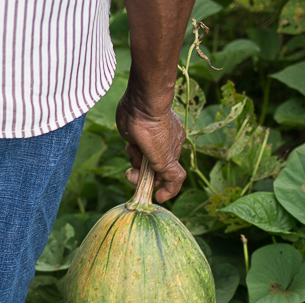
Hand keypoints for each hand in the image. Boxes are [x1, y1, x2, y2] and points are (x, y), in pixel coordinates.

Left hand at [115, 85, 186, 202]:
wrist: (141, 104)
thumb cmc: (155, 130)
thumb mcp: (166, 158)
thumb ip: (172, 175)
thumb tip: (170, 187)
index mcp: (174, 152)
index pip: (172, 176)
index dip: (166, 189)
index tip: (157, 197)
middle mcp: (163, 147)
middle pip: (152, 172)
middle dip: (142, 176)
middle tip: (132, 174)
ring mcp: (149, 141)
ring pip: (141, 162)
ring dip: (135, 162)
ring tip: (133, 150)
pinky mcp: (137, 135)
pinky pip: (134, 151)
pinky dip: (131, 151)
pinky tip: (130, 144)